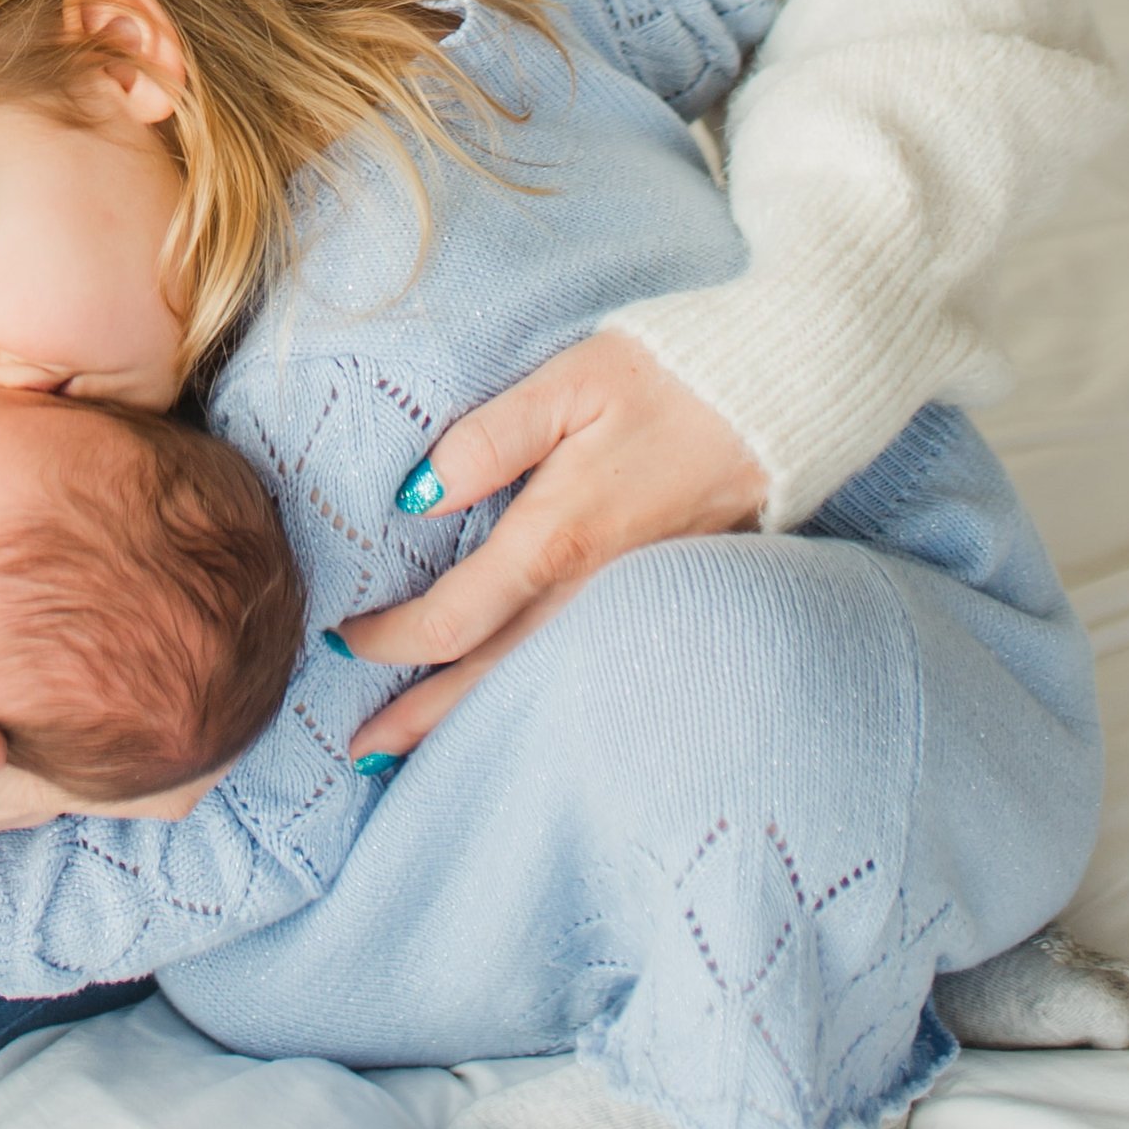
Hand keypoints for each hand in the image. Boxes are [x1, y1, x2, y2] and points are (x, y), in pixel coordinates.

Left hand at [336, 332, 763, 758]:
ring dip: (475, 715)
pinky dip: (536, 690)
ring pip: (540, 677)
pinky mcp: (665, 595)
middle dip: (422, 716)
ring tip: (420, 748)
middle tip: (361, 753)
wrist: (787, 395)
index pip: (454, 620)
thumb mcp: (570, 383)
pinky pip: (584, 661)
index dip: (391, 639)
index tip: (342, 638)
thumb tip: (413, 496)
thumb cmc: (671, 375)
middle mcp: (594, 590)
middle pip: (492, 674)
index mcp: (559, 539)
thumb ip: (488, 440)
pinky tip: (513, 697)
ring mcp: (634, 601)